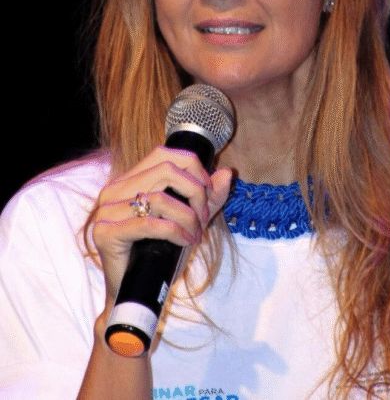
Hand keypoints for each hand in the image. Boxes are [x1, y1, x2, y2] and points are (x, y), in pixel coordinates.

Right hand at [92, 146, 231, 309]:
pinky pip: (150, 224)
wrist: (133, 292)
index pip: (164, 154)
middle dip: (195, 193)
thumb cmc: (158, 254)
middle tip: (203, 218)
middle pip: (166, 171)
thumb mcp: (188, 220)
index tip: (207, 192)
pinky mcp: (106, 233)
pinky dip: (175, 231)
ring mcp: (106, 211)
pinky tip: (185, 242)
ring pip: (160, 197)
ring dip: (187, 217)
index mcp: (128, 180)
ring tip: (194, 234)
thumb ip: (207, 198)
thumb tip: (227, 173)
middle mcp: (113, 190)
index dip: (192, 168)